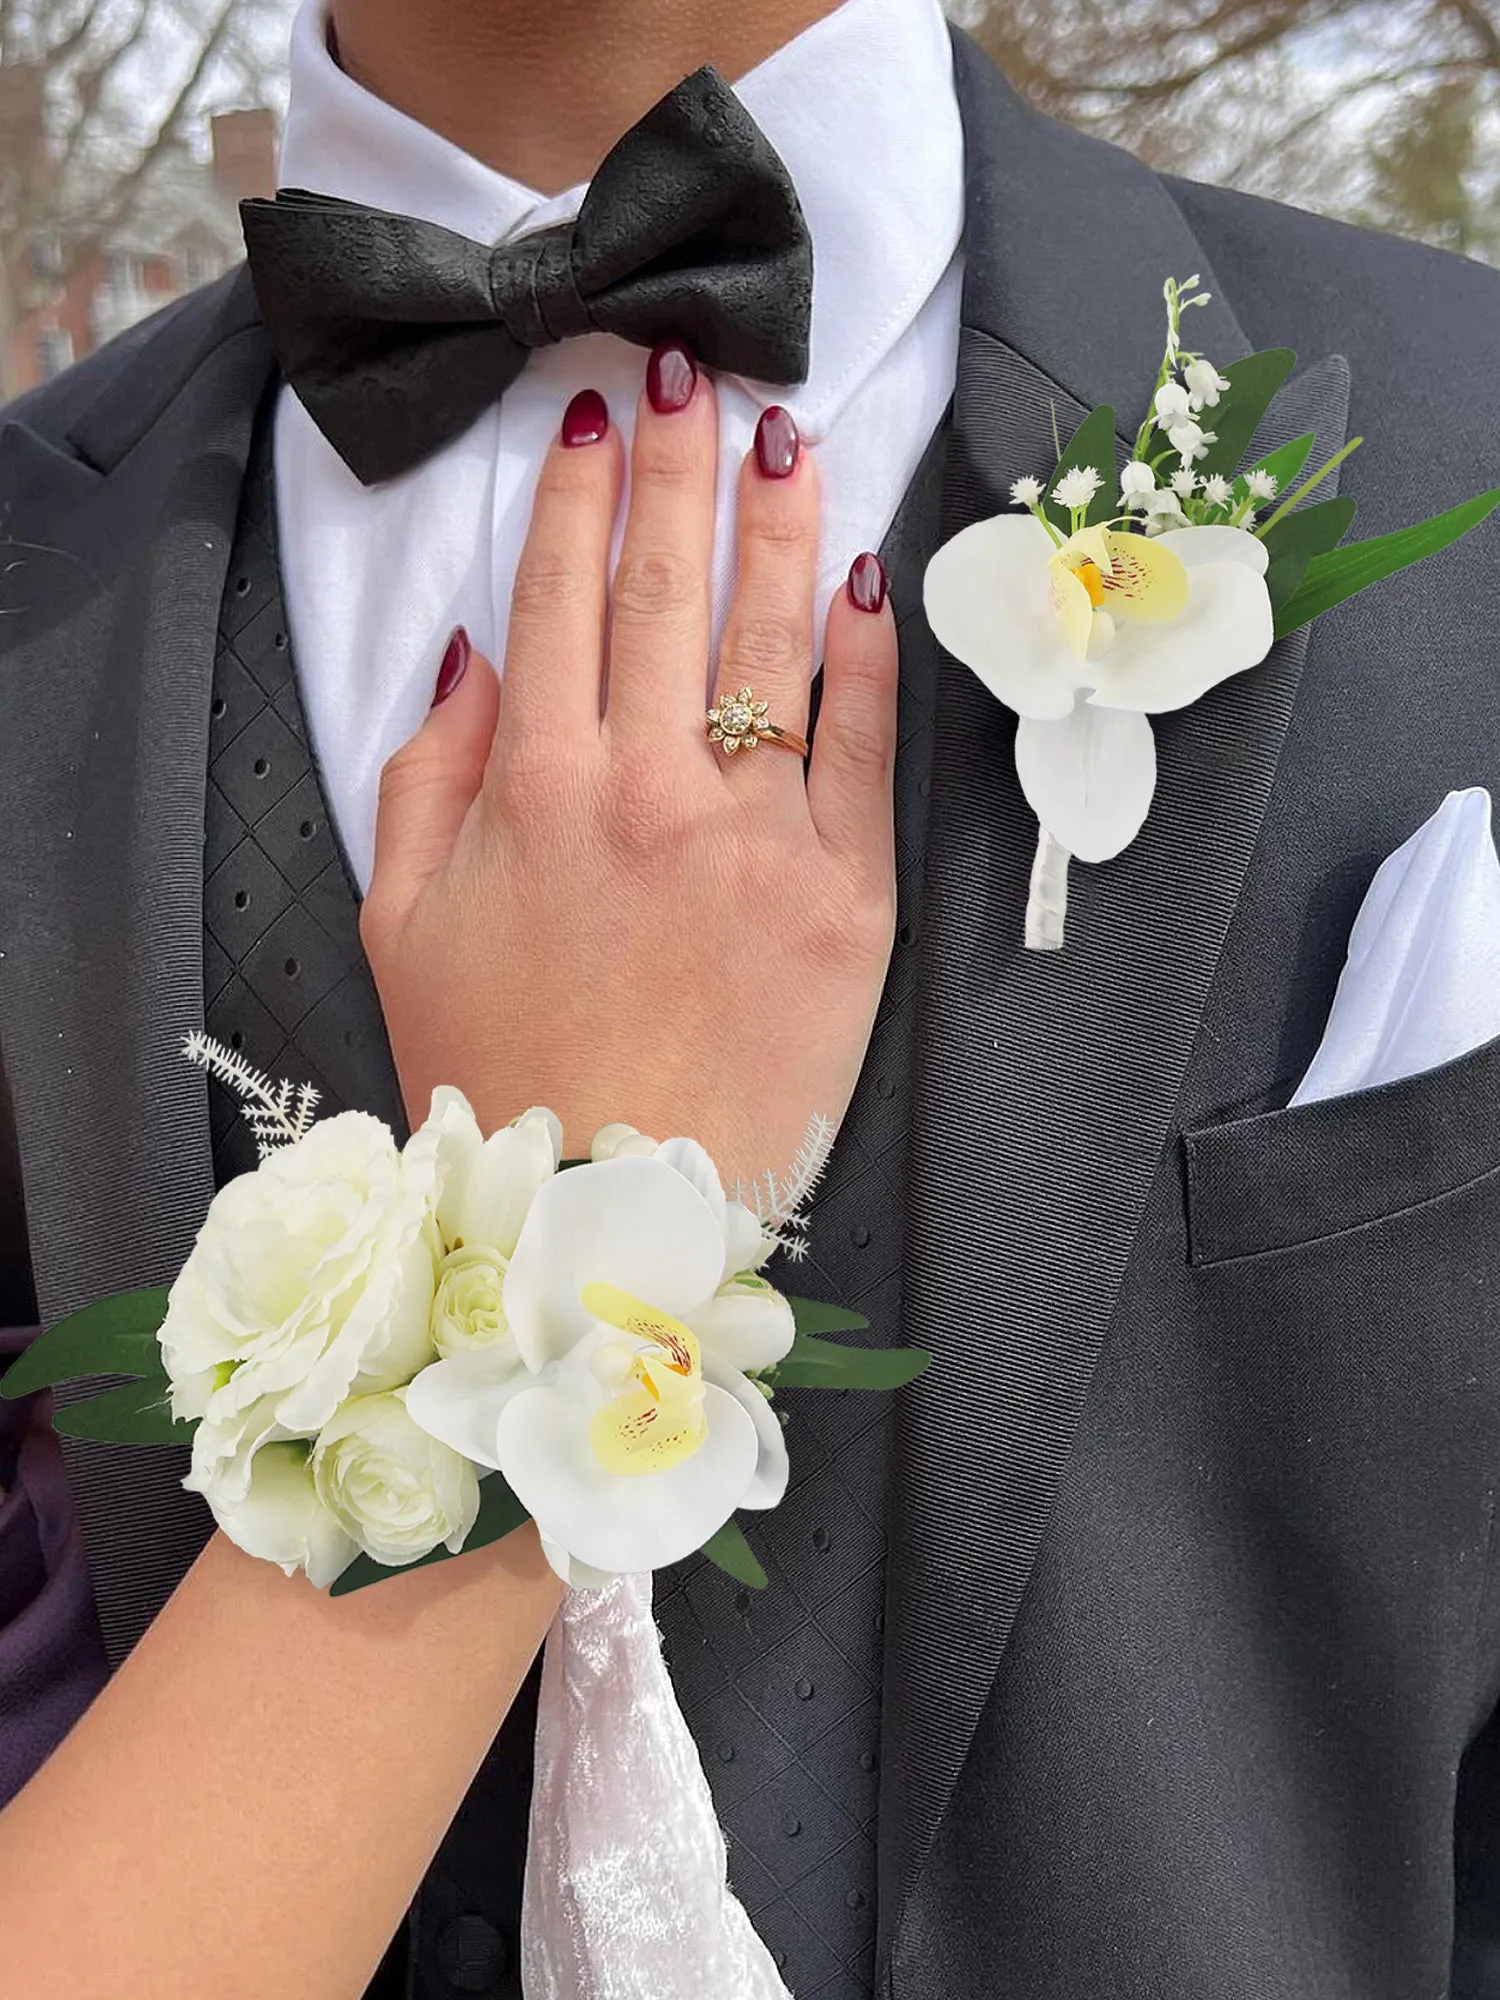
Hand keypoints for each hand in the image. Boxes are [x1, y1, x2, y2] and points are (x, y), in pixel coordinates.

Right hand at [359, 350, 898, 1187]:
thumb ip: (429, 772)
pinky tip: (865, 578)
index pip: (558, 599)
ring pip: (774, 642)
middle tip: (688, 366)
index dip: (576, 496)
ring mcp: (758, 839)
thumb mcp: (406, 922)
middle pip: (665, 589)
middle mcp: (650, 791)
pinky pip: (861, 748)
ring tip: (788, 436)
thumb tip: (473, 650)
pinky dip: (865, 656)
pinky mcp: (848, 897)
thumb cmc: (501, 1067)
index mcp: (538, 789)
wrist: (614, 1205)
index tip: (592, 418)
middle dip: (675, 461)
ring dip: (778, 521)